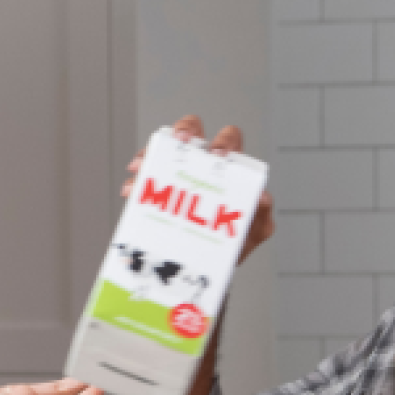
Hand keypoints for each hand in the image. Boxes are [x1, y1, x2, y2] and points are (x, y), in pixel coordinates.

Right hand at [128, 115, 274, 261]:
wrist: (209, 264)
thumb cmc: (234, 241)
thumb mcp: (255, 230)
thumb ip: (263, 216)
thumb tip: (263, 199)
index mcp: (228, 169)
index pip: (228, 139)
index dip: (223, 140)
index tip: (217, 154)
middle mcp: (201, 164)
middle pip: (192, 131)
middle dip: (185, 130)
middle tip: (182, 143)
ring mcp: (176, 175)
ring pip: (163, 149)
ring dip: (152, 153)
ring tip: (143, 167)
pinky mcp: (157, 190)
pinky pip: (144, 178)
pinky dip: (136, 183)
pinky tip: (131, 191)